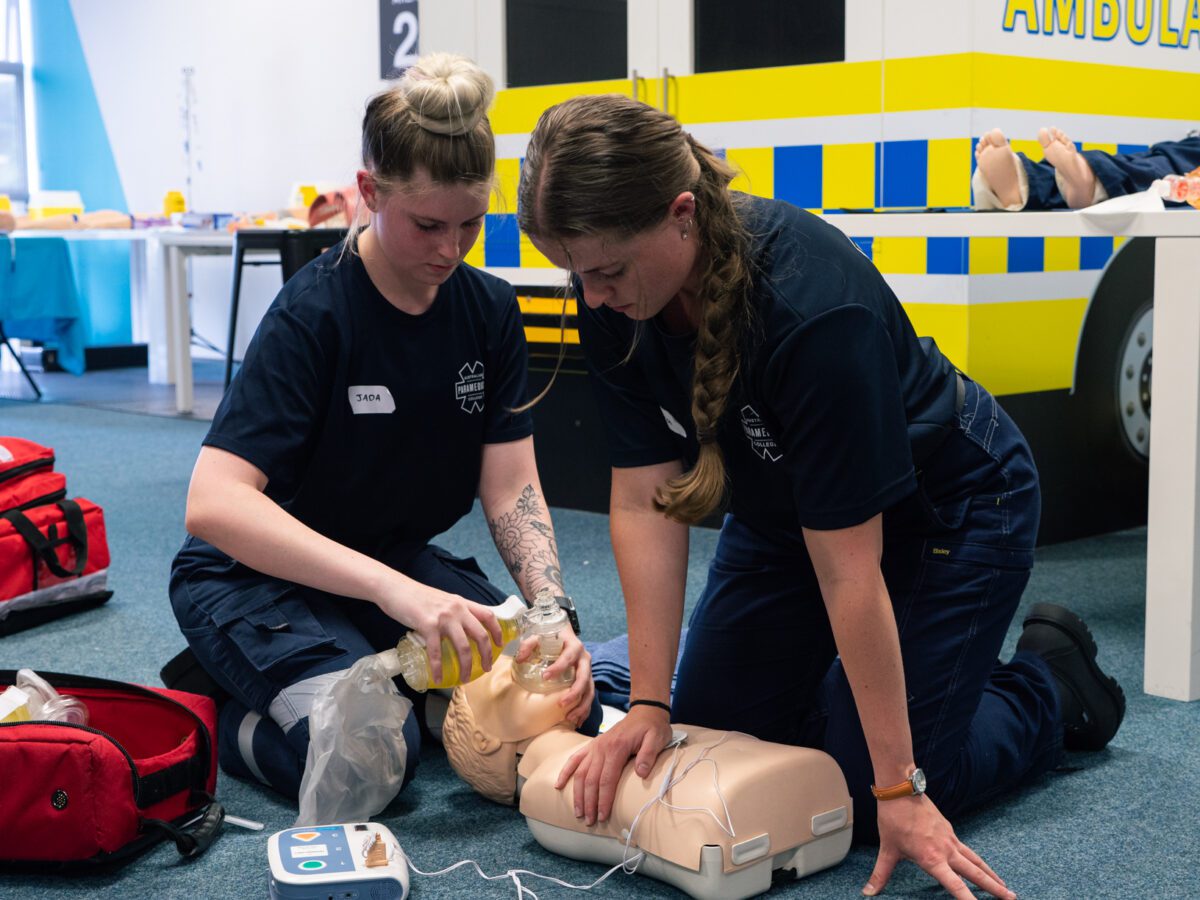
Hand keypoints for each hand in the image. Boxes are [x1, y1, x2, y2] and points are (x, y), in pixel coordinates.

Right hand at [376, 580, 503, 684]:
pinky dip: (438, 668)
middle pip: (480, 634)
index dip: (497, 631)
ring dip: (466, 666)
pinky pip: (436, 652)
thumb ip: (453, 613)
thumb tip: (459, 630)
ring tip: (464, 679)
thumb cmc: (416, 596)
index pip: (488, 615)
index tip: (499, 645)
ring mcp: (443, 617)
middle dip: (486, 655)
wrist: (395, 588)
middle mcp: (456, 609)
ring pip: (462, 646)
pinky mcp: (427, 625)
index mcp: (461, 603)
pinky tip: (438, 678)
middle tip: (486, 668)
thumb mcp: (442, 601)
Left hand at [513, 628, 595, 727]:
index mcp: (574, 646)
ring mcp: (588, 671)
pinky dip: (585, 709)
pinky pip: (589, 696)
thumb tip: (519, 658)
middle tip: (561, 704)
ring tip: (569, 718)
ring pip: (589, 690)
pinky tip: (578, 721)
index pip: (568, 657)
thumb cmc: (552, 637)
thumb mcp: (540, 636)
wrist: (566, 635)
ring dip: (581, 705)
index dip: (558, 667)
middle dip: (574, 693)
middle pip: (584, 678)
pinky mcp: (588, 680)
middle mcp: (585, 659)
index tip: (545, 677)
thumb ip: (529, 644)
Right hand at [554, 705, 673, 824]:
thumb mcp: (656, 739)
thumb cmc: (652, 728)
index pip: (607, 779)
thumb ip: (648, 755)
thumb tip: (640, 773)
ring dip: (578, 794)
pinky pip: (575, 759)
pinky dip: (565, 772)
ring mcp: (595, 747)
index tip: (602, 816)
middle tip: (590, 821)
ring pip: (581, 773)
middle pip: (591, 779)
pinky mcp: (592, 746)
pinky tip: (558, 785)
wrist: (645, 711)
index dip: (604, 800)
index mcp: (617, 748)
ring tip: (578, 812)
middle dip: (589, 802)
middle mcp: (602, 748)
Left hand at [866, 795, 1015, 899]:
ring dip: (991, 874)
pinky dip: (978, 860)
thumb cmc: (893, 818)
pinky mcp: (949, 830)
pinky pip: (967, 849)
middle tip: (1012, 898)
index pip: (955, 885)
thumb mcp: (887, 849)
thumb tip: (868, 891)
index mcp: (932, 858)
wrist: (901, 789)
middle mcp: (946, 850)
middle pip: (976, 872)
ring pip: (976, 860)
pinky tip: (980, 866)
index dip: (968, 899)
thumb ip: (881, 874)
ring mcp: (950, 839)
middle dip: (995, 888)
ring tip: (1005, 887)